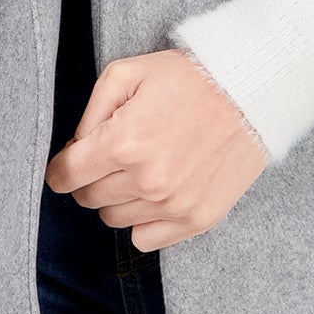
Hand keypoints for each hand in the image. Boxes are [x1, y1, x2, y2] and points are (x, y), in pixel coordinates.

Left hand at [46, 49, 267, 251]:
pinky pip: (144, 240)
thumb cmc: (188, 78)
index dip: (60, 168)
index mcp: (123, 142)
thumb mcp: (127, 73)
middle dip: (91, 178)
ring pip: (113, 219)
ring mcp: (174, 204)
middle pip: (88, 198)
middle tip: (113, 157)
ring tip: (141, 169)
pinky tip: (156, 194)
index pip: (66, 175)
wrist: (252, 92)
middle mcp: (146, 180)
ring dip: (118, 198)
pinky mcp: (198, 219)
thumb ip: (90, 113)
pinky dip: (142, 221)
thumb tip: (74, 150)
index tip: (70, 163)